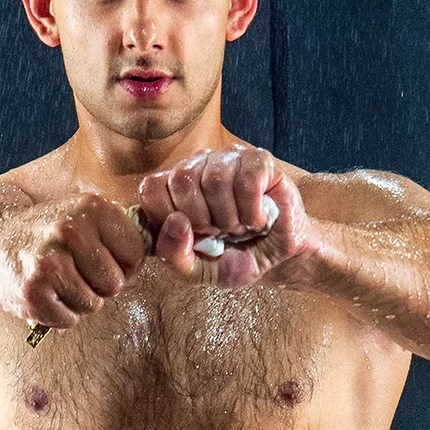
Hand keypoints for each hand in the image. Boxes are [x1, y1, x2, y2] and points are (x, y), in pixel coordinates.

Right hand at [0, 193, 147, 328]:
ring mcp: (48, 262)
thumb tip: (168, 249)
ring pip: (93, 304)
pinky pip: (68, 320)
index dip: (123, 266)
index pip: (135, 255)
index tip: (103, 260)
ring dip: (80, 300)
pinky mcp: (32, 292)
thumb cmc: (51, 233)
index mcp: (92, 208)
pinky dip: (61, 314)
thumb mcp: (86, 215)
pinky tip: (47, 294)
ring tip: (60, 282)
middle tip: (77, 272)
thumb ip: (123, 232)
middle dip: (100, 285)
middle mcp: (69, 230)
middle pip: (115, 284)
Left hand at [136, 147, 313, 286]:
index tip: (191, 236)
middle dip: (202, 220)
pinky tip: (257, 219)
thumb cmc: (234, 258)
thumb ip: (173, 255)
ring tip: (239, 227)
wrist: (278, 259)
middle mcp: (197, 166)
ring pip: (215, 179)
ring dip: (230, 218)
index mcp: (173, 188)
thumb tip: (176, 221)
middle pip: (181, 180)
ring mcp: (228, 159)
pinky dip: (252, 212)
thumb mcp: (196, 270)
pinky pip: (247, 181)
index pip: (151, 188)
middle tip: (219, 232)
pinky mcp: (259, 161)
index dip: (169, 218)